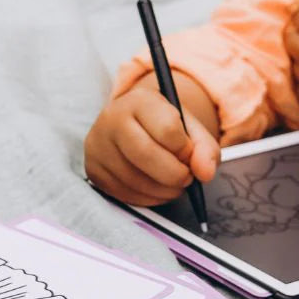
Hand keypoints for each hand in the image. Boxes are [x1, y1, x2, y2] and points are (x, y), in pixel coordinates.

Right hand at [84, 86, 219, 205]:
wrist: (133, 127)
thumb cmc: (163, 127)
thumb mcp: (189, 128)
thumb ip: (205, 149)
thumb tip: (205, 173)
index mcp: (139, 100)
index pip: (168, 129)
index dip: (185, 149)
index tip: (188, 153)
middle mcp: (112, 118)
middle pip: (147, 155)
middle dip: (175, 174)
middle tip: (186, 177)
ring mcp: (98, 145)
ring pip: (135, 179)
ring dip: (164, 190)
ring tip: (174, 184)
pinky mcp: (93, 170)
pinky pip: (124, 194)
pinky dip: (148, 198)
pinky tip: (157, 189)